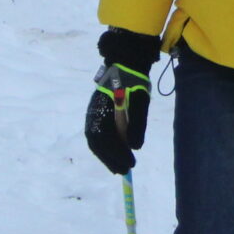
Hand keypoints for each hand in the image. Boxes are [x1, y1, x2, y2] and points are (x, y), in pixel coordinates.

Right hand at [83, 28, 158, 174]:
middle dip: (110, 159)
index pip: (106, 139)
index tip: (130, 164)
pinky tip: (114, 153)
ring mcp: (93, 113)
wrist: (125, 62)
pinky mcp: (97, 112)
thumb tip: (135, 148)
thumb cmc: (134, 82)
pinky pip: (97, 134)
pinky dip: (104, 147)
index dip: (117, 154)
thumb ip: (137, 125)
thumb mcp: (140, 103)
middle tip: (124, 171)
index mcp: (103, 111)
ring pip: (96, 140)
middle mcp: (94, 113)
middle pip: (98, 143)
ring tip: (119, 167)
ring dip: (106, 155)